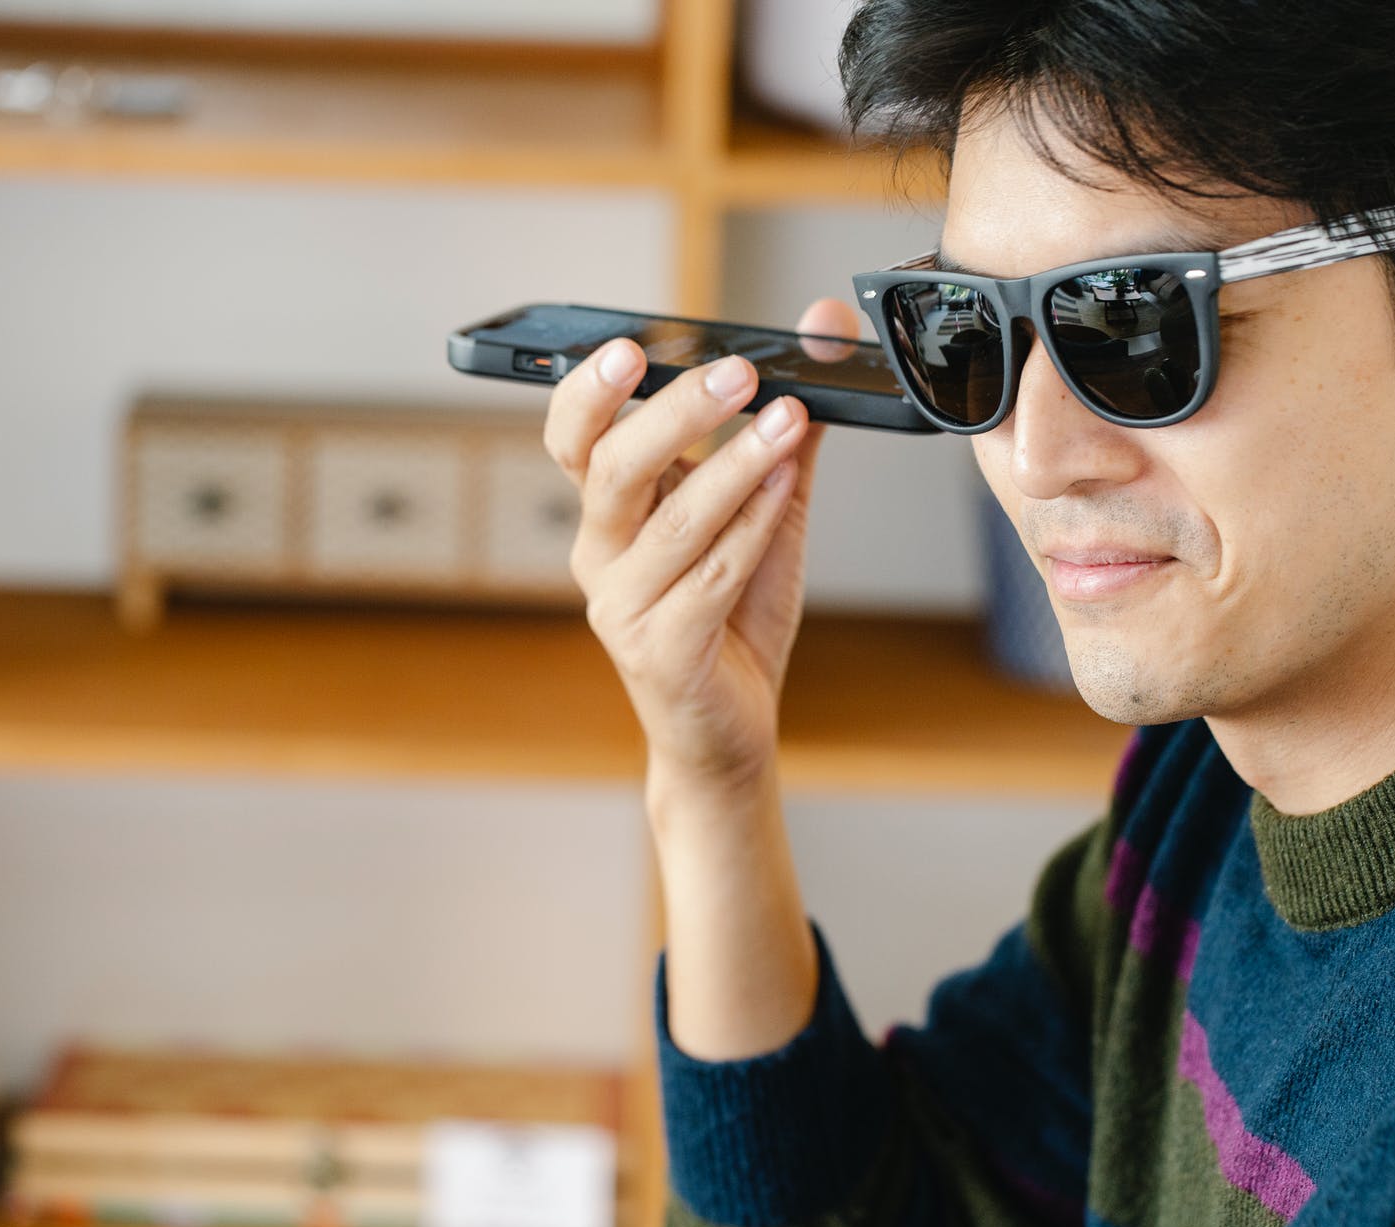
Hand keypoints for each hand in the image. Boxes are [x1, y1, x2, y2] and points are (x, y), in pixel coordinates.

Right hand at [544, 299, 857, 797]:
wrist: (730, 729)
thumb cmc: (735, 616)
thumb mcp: (764, 508)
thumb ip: (786, 425)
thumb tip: (821, 330)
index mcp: (608, 512)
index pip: (574, 438)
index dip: (590, 391)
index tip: (629, 345)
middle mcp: (600, 554)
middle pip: (614, 468)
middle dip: (675, 412)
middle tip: (736, 372)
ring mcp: (623, 607)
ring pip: (672, 522)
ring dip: (733, 464)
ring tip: (787, 421)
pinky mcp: (660, 652)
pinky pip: (709, 579)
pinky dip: (749, 528)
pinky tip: (781, 489)